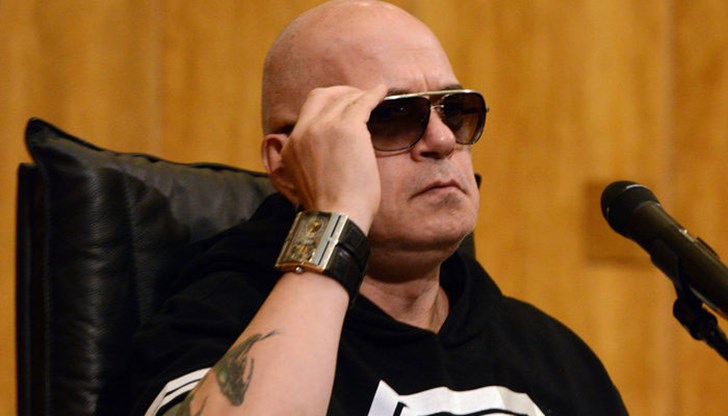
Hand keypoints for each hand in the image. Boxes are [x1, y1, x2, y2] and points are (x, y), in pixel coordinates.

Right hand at [264, 85, 387, 231]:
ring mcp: (325, 126)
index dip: (326, 106)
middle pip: (320, 95)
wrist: (337, 216)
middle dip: (339, 93)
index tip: (341, 108)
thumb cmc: (330, 207)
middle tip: (356, 98)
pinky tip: (383, 93)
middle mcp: (303, 131)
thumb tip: (323, 154)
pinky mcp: (348, 127)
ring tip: (373, 97)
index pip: (307, 112)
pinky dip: (374, 94)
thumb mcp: (303, 181)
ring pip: (343, 98)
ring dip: (358, 95)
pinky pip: (363, 102)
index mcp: (291, 145)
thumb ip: (306, 161)